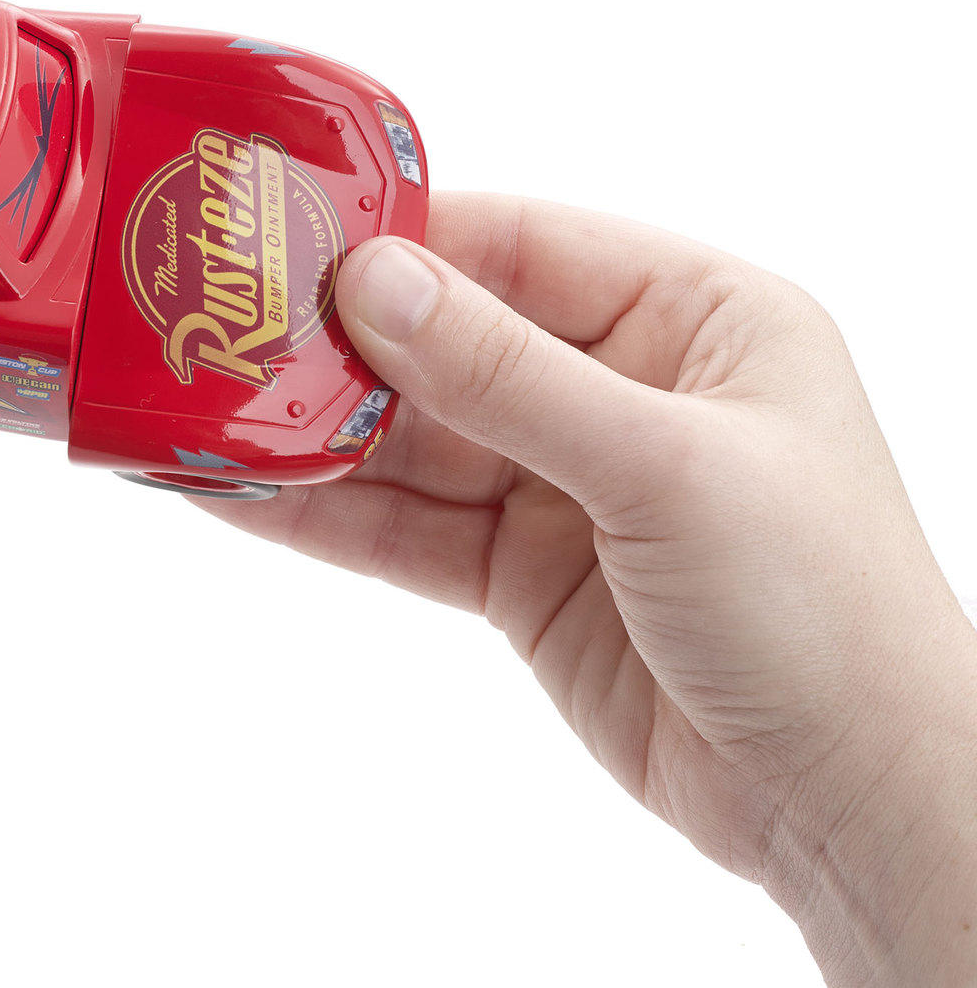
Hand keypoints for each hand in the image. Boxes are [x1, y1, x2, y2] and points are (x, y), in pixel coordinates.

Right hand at [198, 194, 976, 984]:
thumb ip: (511, 377)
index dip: (402, 242)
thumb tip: (376, 284)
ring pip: (412, 442)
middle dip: (333, 347)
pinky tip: (239, 497)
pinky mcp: (521, 574)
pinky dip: (325, 516)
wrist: (847, 799)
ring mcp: (566, 484)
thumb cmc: (822, 611)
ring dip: (311, 437)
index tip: (283, 243)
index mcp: (696, 316)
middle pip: (447, 343)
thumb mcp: (667, 467)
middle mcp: (625, 385)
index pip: (521, 245)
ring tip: (193, 417)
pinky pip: (406, 530)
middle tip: (208, 333)